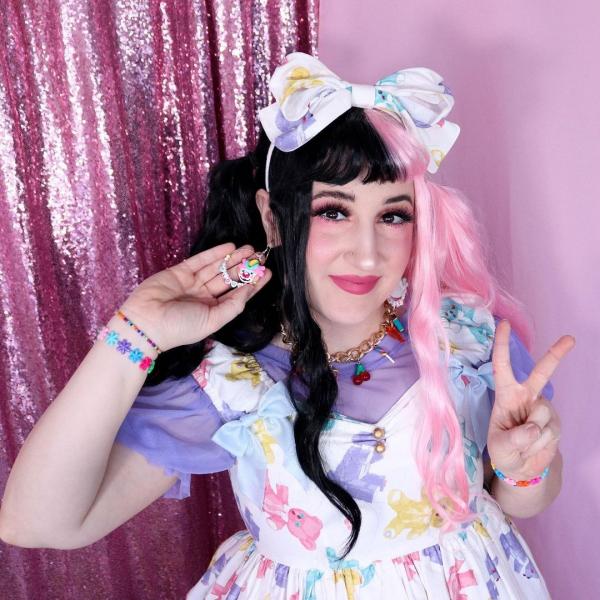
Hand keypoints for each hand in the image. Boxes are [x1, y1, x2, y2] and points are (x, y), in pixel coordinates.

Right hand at [117, 243, 271, 351]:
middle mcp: (204, 297)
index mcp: (213, 311)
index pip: (237, 294)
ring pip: (217, 268)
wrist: (145, 323)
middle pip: (229, 279)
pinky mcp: (180, 272)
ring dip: (233, 258)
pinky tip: (230, 247)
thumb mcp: (213, 320)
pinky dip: (215, 253)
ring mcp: (192, 283)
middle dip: (245, 267)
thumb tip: (250, 290)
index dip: (253, 284)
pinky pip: (200, 261)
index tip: (267, 273)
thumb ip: (233, 305)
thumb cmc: (180, 327)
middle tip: (261, 255)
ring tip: (250, 248)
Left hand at [486, 320, 574, 480]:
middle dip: (556, 354)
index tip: (504, 324)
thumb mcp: (499, 446)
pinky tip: (535, 446)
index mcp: (506, 394)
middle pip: (541, 373)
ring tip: (523, 443)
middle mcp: (526, 396)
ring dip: (531, 435)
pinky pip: (548, 432)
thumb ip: (514, 438)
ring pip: (541, 416)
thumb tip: (533, 427)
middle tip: (570, 339)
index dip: (502, 345)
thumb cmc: (503, 450)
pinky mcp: (555, 423)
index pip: (502, 366)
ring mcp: (542, 409)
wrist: (520, 468)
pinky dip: (539, 444)